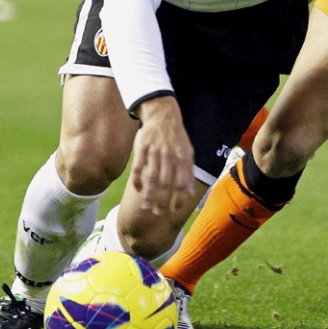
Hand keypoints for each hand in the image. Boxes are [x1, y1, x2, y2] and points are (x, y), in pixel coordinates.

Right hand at [131, 96, 194, 214]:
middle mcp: (169, 156)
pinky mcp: (142, 148)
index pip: (181, 183)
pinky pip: (138, 167)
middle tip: (158, 213)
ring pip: (151, 177)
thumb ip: (189, 173)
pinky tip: (138, 189)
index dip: (177, 199)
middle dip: (161, 201)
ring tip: (146, 207)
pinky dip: (137, 180)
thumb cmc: (176, 138)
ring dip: (148, 195)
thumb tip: (190, 194)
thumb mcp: (188, 152)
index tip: (173, 211)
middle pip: (165, 183)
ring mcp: (154, 152)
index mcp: (182, 158)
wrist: (163, 115)